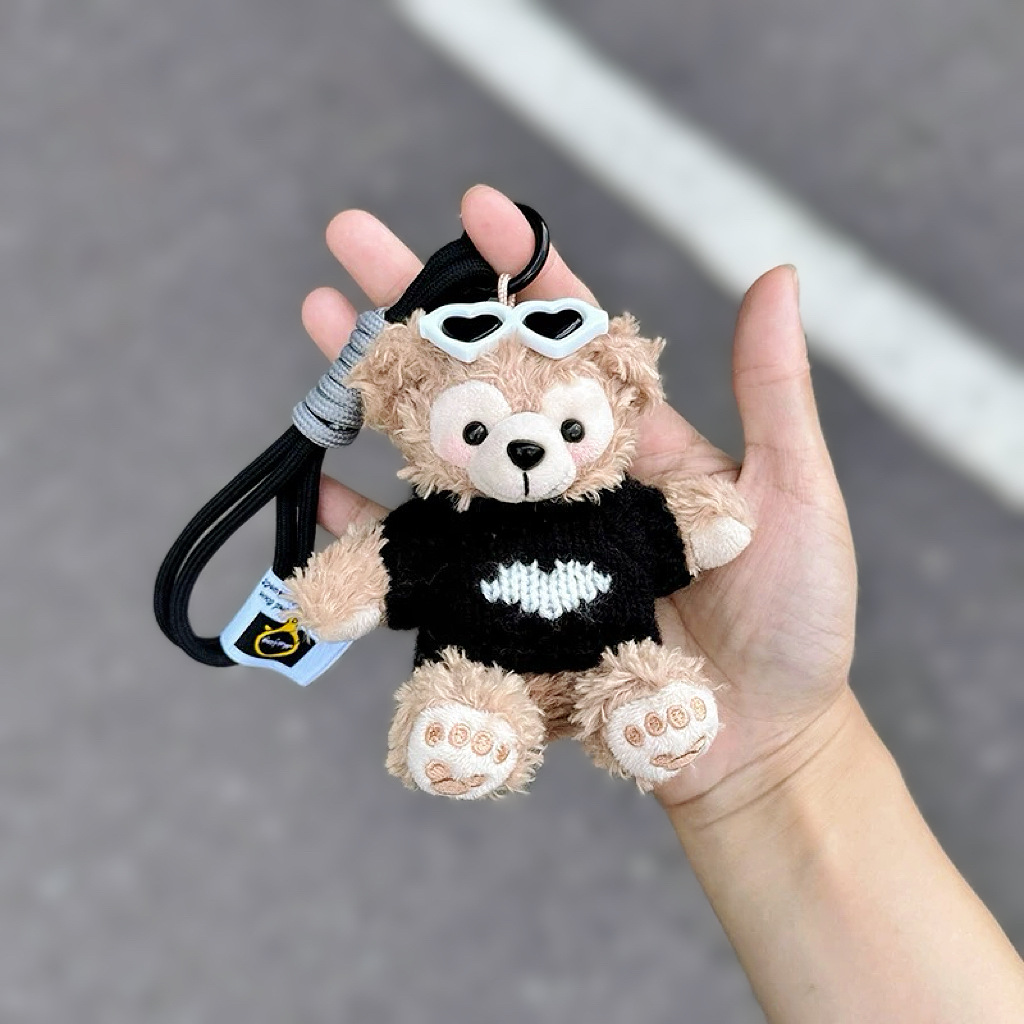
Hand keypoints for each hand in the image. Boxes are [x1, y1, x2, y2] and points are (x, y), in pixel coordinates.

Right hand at [301, 184, 857, 821]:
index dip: (520, 271)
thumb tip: (778, 274)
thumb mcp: (793, 494)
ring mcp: (523, 542)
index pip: (567, 334)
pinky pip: (420, 564)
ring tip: (320, 325)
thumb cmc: (794, 617)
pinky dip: (371, 527)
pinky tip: (326, 483)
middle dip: (416, 307)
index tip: (474, 207)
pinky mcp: (497, 608)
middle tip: (350, 243)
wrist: (758, 740)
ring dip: (374, 390)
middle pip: (479, 380)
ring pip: (435, 454)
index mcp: (629, 438)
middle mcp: (564, 478)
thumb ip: (773, 394)